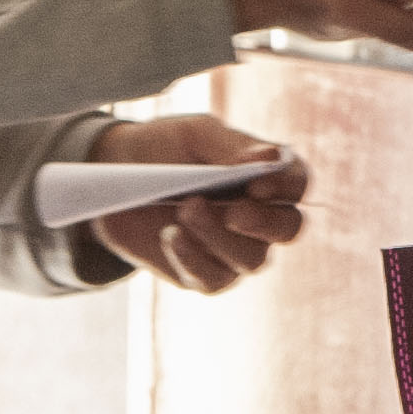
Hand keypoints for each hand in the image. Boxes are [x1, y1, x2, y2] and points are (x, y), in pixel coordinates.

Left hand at [86, 113, 306, 294]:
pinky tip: (170, 235)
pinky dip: (192, 257)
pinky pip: (212, 278)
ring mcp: (235, 250)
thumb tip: (270, 158)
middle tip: (235, 213)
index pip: (296, 184)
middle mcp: (260, 217)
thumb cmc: (165, 148)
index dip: (285, 186)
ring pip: (252, 259)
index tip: (257, 182)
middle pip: (288, 228)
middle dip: (265, 223)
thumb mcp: (193, 135)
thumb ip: (230, 147)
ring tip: (185, 210)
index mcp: (266, 175)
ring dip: (219, 236)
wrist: (116, 176)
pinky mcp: (204, 274)